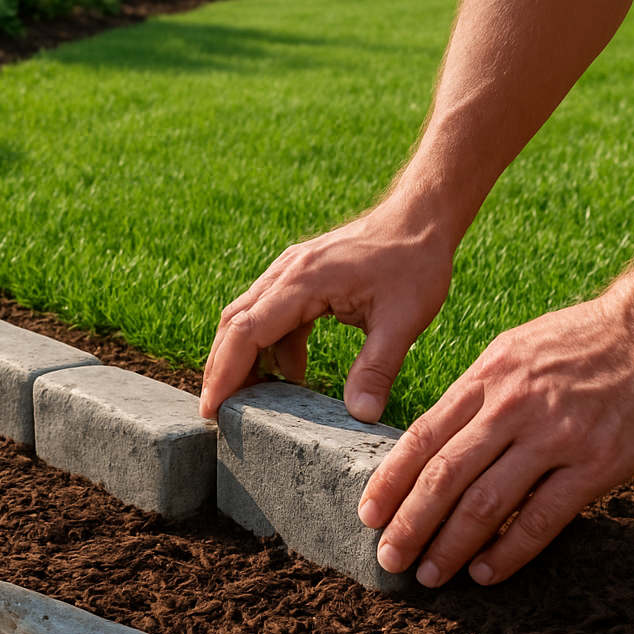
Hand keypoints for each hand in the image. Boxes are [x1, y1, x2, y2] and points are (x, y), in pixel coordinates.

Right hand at [199, 202, 455, 421]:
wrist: (421, 217)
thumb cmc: (414, 263)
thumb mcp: (403, 321)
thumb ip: (377, 369)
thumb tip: (361, 415)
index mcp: (303, 282)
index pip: (246, 333)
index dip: (225, 373)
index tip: (212, 408)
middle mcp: (286, 273)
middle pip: (235, 324)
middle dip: (223, 369)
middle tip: (219, 413)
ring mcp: (290, 271)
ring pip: (249, 318)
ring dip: (248, 358)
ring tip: (259, 400)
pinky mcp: (301, 275)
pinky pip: (271, 313)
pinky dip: (274, 346)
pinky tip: (294, 372)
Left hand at [360, 286, 633, 586]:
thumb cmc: (590, 338)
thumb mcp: (519, 348)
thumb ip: (481, 391)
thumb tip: (442, 434)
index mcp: (488, 377)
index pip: (422, 436)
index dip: (390, 479)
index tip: (367, 512)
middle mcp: (512, 407)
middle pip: (444, 474)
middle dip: (409, 522)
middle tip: (387, 557)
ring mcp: (554, 436)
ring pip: (485, 502)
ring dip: (450, 545)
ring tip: (429, 574)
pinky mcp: (597, 463)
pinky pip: (542, 517)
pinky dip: (509, 550)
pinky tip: (487, 572)